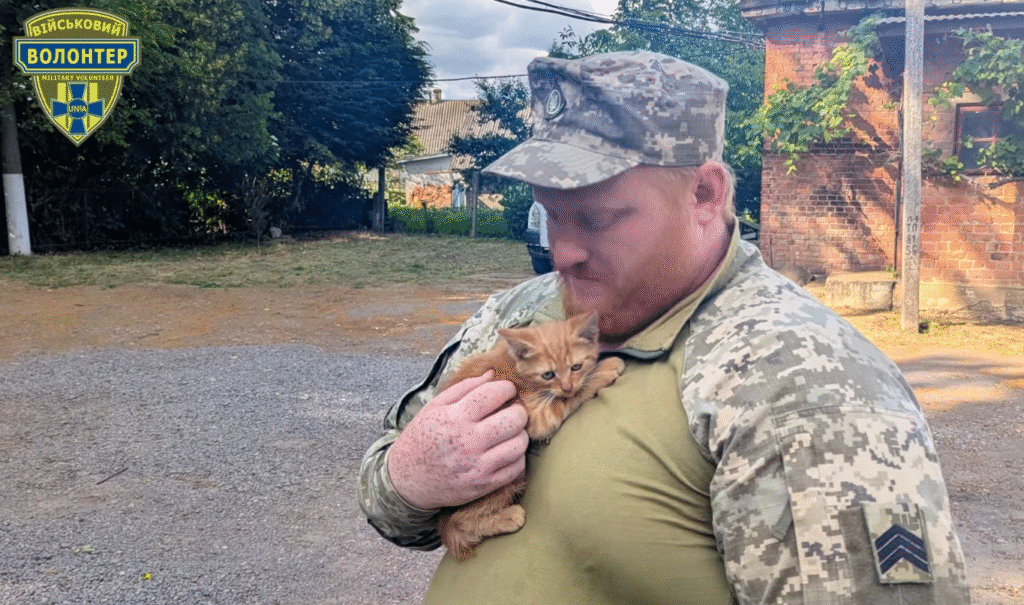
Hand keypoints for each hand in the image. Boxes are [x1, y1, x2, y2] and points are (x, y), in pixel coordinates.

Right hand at [387, 371, 527, 509]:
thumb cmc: (421, 438)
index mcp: (454, 418)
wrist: (406, 480)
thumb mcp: (434, 407)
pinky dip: (516, 456)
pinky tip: (505, 451)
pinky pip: (516, 467)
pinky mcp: (484, 484)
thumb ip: (464, 388)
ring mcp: (477, 466)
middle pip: (514, 419)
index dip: (506, 388)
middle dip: (518, 410)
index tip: (507, 390)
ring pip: (519, 444)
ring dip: (519, 434)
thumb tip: (492, 374)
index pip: (493, 394)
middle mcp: (468, 442)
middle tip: (512, 410)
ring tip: (509, 432)